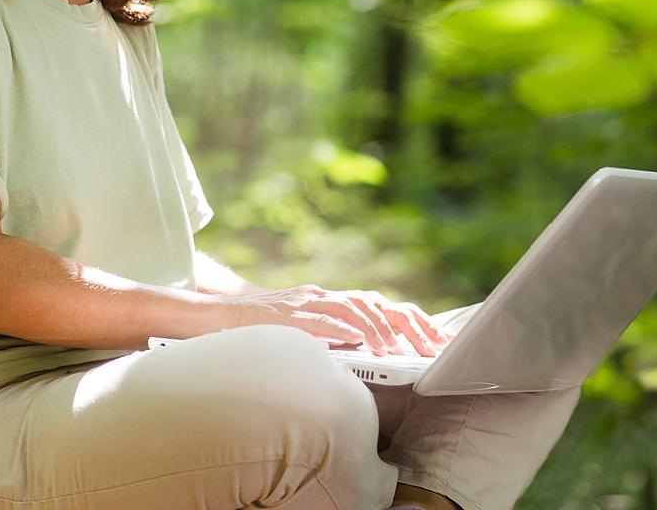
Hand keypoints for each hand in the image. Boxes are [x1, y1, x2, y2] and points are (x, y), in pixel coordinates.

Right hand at [227, 285, 450, 356]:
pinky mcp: (288, 314)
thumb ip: (334, 341)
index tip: (439, 342)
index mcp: (332, 302)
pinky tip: (360, 341)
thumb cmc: (261, 333)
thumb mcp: (306, 335)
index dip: (414, 322)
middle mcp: (324, 297)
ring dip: (380, 328)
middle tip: (435, 348)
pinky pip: (320, 318)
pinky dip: (343, 328)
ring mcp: (307, 302)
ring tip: (398, 349)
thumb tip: (368, 360)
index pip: (382, 307)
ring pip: (354, 307)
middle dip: (410, 325)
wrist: (216, 318)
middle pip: (379, 303)